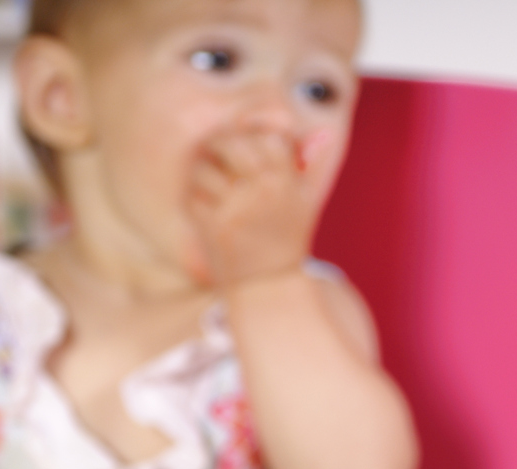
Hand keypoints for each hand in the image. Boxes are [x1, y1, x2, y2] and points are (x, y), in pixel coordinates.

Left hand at [184, 126, 332, 285]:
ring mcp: (236, 210)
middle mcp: (263, 193)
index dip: (254, 137)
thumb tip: (324, 134)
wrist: (269, 285)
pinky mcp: (212, 227)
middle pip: (231, 144)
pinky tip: (206, 206)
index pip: (268, 139)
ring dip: (203, 172)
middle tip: (221, 156)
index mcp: (287, 184)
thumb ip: (316, 166)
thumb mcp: (307, 202)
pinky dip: (194, 197)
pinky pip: (191, 195)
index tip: (249, 147)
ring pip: (204, 168)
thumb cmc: (288, 239)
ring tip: (212, 184)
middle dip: (222, 145)